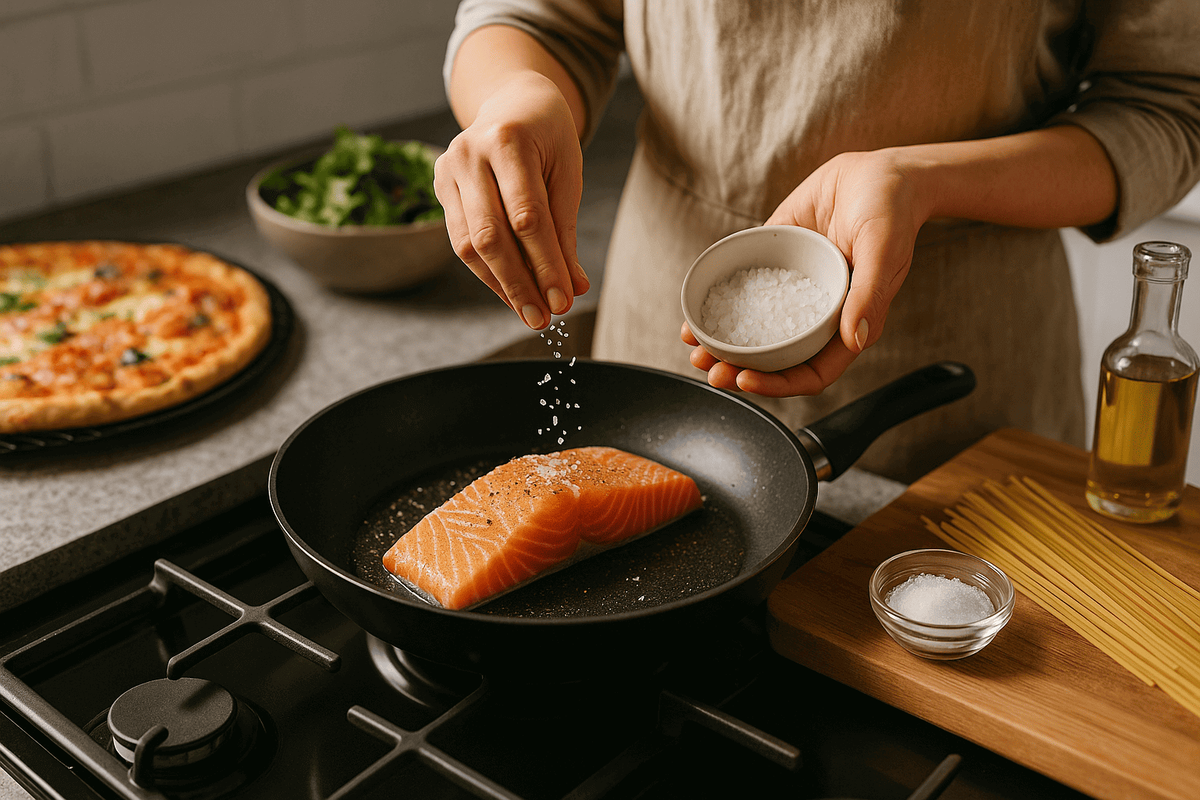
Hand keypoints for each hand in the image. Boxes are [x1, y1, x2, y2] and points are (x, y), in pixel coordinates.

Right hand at [434, 71, 589, 329]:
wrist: (513, 101)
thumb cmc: (548, 138)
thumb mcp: (566, 174)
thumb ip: (565, 231)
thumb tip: (574, 287)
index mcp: (507, 140)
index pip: (527, 217)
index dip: (546, 264)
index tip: (565, 300)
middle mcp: (469, 153)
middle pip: (490, 235)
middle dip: (519, 284)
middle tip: (543, 319)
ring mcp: (448, 169)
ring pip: (467, 243)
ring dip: (500, 285)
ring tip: (529, 312)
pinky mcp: (440, 186)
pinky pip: (460, 241)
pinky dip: (487, 272)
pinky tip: (510, 292)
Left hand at [684, 149, 928, 394]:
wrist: (880, 171)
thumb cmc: (893, 213)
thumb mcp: (884, 252)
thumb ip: (868, 295)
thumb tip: (854, 338)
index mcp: (845, 324)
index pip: (811, 371)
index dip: (778, 384)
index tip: (746, 381)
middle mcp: (815, 314)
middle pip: (774, 357)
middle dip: (738, 368)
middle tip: (708, 368)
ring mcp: (792, 289)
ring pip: (753, 327)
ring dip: (721, 341)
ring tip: (692, 342)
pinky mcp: (774, 260)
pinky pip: (743, 286)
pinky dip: (719, 299)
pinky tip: (696, 305)